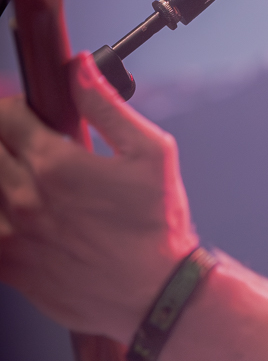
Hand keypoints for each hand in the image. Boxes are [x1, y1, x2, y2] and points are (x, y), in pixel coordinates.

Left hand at [0, 53, 198, 340]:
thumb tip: (79, 65)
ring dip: (3, 175)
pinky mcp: (11, 268)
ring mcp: (12, 235)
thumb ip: (106, 105)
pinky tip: (17, 213)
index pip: (6, 114)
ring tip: (24, 178)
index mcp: (55, 163)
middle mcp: (25, 198)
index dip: (17, 109)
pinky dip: (0, 216)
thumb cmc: (158, 225)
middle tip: (27, 148)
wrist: (157, 296)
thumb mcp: (150, 153)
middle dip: (5, 139)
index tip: (31, 118)